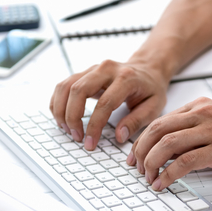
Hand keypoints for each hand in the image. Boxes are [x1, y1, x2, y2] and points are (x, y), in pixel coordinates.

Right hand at [50, 59, 168, 149]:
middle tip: (76, 136)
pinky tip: (62, 117)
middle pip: (78, 90)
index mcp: (126, 78)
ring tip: (67, 129)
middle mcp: (106, 69)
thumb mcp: (154, 106)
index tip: (90, 142)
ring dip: (61, 110)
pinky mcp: (84, 72)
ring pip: (66, 86)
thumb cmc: (151, 88)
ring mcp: (93, 69)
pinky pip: (64, 85)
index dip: (94, 125)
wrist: (147, 68)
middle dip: (72, 117)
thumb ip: (136, 122)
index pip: (105, 103)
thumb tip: (119, 136)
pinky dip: (58, 102)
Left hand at [127, 97, 211, 189]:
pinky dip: (169, 174)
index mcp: (199, 108)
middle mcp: (202, 115)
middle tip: (136, 168)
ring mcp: (211, 131)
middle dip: (141, 151)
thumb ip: (195, 131)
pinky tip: (163, 183)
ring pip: (167, 144)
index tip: (135, 155)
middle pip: (157, 130)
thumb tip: (172, 150)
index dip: (142, 140)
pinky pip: (186, 161)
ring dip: (151, 163)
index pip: (160, 121)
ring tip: (148, 178)